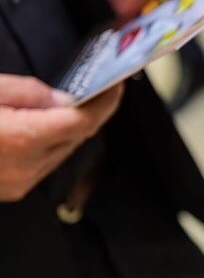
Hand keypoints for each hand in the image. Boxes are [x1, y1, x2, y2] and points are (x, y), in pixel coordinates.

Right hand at [0, 75, 121, 200]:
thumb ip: (30, 93)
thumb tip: (63, 100)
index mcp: (23, 139)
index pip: (83, 122)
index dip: (105, 103)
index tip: (116, 87)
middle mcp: (26, 167)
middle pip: (76, 138)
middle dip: (89, 113)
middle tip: (97, 90)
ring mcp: (19, 182)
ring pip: (62, 153)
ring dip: (69, 131)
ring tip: (69, 107)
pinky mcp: (13, 189)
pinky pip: (44, 165)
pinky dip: (51, 146)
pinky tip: (44, 130)